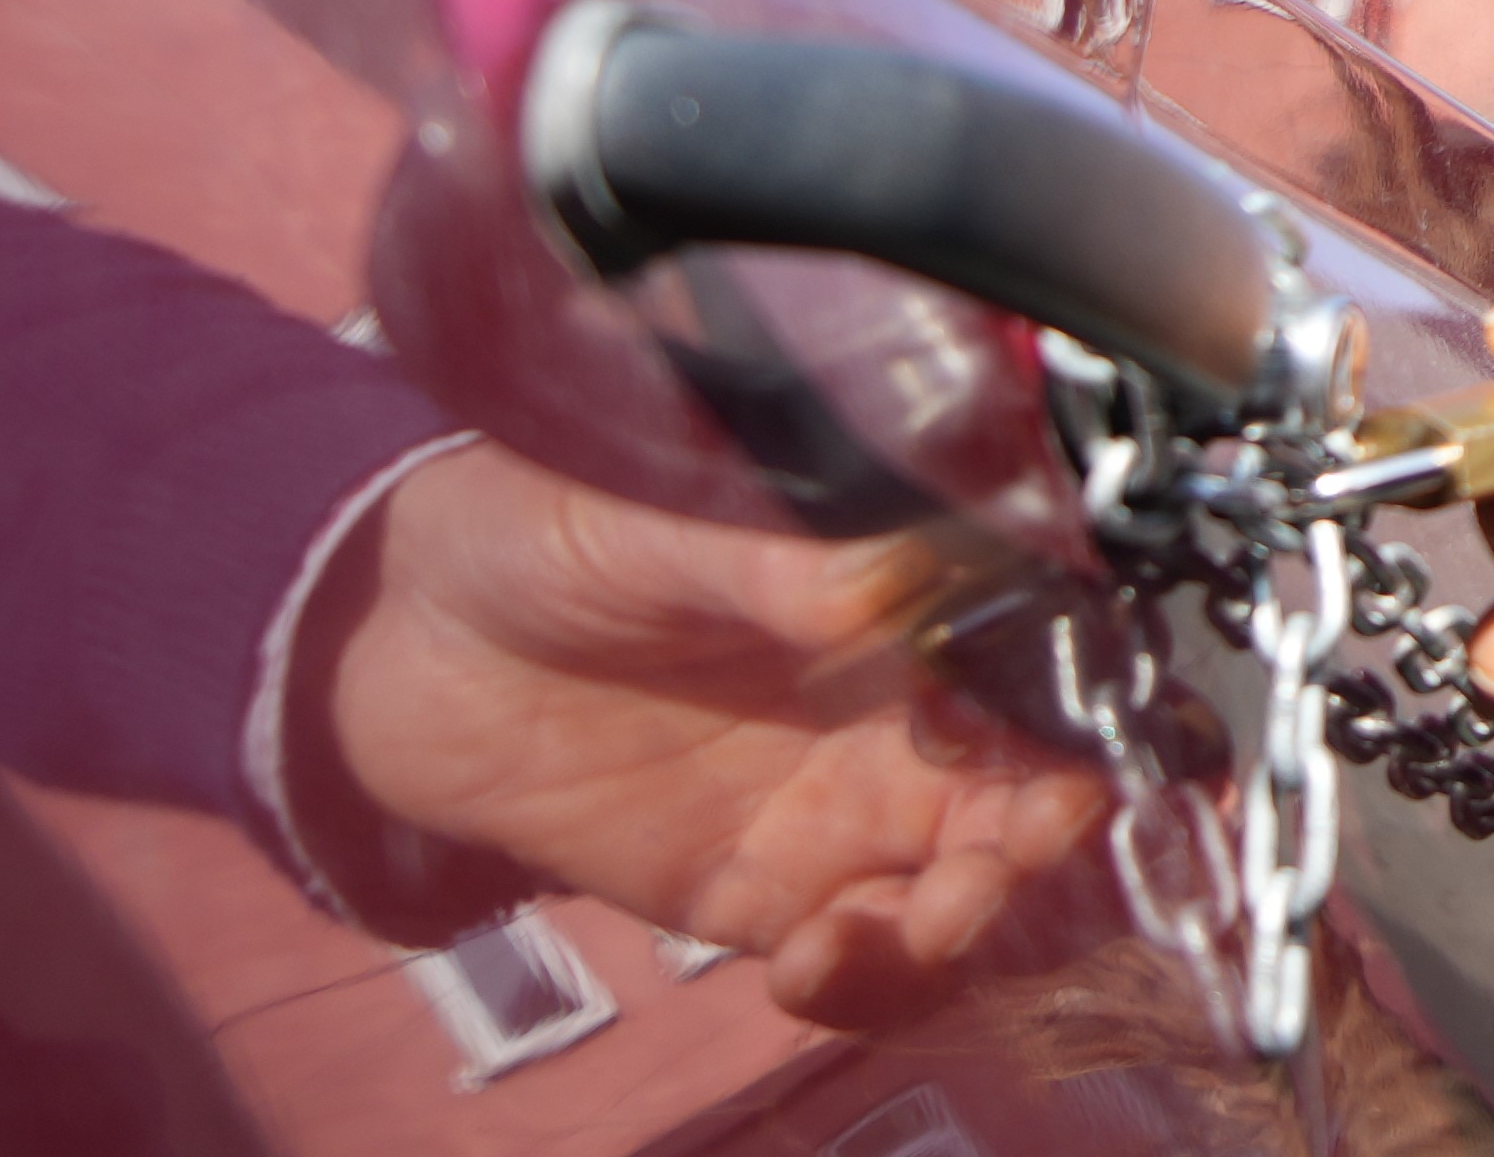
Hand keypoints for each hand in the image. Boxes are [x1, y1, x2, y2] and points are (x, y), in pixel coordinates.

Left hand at [315, 449, 1110, 1025]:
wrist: (401, 634)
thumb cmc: (545, 521)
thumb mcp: (656, 513)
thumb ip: (778, 556)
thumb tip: (894, 583)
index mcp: (910, 595)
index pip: (1054, 657)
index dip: (1091, 713)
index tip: (1070, 759)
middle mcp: (899, 705)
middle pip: (1036, 792)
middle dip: (1041, 845)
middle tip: (992, 864)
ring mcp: (833, 806)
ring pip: (959, 890)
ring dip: (960, 928)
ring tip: (900, 932)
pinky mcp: (753, 893)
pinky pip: (847, 956)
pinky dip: (858, 980)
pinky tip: (808, 965)